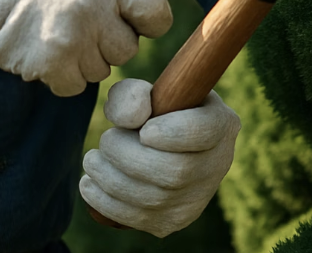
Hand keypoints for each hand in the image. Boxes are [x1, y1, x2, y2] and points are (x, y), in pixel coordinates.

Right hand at [0, 0, 171, 96]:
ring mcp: (72, 39)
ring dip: (85, 57)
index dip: (147, 18)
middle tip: (84, 19)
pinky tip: (47, 48)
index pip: (157, 14)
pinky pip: (74, 86)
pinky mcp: (50, 65)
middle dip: (110, 39)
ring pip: (101, 70)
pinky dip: (63, 74)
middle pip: (128, 48)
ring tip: (61, 29)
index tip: (133, 15)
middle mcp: (94, 8)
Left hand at [80, 78, 240, 236]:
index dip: (173, 133)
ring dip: (112, 179)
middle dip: (128, 156)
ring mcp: (198, 198)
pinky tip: (90, 184)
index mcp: (221, 123)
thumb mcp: (149, 91)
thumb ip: (133, 95)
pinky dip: (107, 203)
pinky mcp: (174, 221)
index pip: (204, 132)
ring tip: (92, 160)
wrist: (166, 144)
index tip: (144, 130)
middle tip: (105, 140)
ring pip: (154, 199)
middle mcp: (218, 164)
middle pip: (174, 171)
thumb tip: (129, 118)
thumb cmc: (157, 109)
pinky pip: (140, 218)